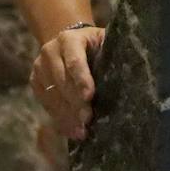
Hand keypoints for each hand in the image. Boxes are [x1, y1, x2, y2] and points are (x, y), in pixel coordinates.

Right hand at [29, 24, 105, 140]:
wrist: (68, 41)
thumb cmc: (95, 44)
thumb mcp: (104, 40)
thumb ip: (113, 50)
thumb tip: (134, 65)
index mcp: (70, 39)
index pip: (74, 60)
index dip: (82, 79)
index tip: (90, 97)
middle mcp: (50, 51)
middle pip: (62, 80)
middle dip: (75, 102)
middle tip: (88, 119)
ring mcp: (39, 67)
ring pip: (53, 94)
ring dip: (67, 115)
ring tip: (81, 131)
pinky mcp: (34, 81)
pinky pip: (46, 103)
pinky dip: (60, 119)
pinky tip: (72, 131)